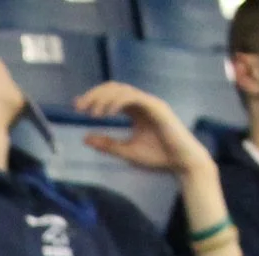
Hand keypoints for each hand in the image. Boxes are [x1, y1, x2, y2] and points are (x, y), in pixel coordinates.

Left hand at [71, 81, 210, 177]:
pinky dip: (118, 102)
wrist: (181, 164)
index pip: (111, 97)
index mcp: (135, 111)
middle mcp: (141, 103)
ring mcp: (150, 103)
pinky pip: (134, 97)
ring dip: (104, 98)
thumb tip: (85, 138)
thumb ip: (107, 145)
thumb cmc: (158, 157)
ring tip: (93, 113)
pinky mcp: (156, 107)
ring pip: (122, 90)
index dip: (93, 98)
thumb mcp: (126, 151)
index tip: (77, 107)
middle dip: (94, 95)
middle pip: (114, 88)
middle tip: (79, 107)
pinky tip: (107, 113)